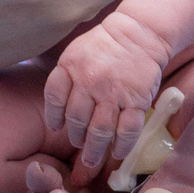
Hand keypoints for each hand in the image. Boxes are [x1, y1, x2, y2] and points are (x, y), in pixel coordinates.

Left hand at [43, 12, 168, 170]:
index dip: (54, 117)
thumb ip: (65, 78)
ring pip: (100, 131)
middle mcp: (90, 80)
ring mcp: (114, 92)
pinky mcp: (137, 100)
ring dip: (94, 150)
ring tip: (91, 160)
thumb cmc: (104, 45)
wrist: (139, 32)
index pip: (55, 98)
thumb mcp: (76, 52)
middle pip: (77, 120)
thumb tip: (57, 114)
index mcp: (71, 66)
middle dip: (76, 138)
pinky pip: (127, 130)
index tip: (56, 127)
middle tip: (78, 145)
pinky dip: (122, 146)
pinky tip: (117, 154)